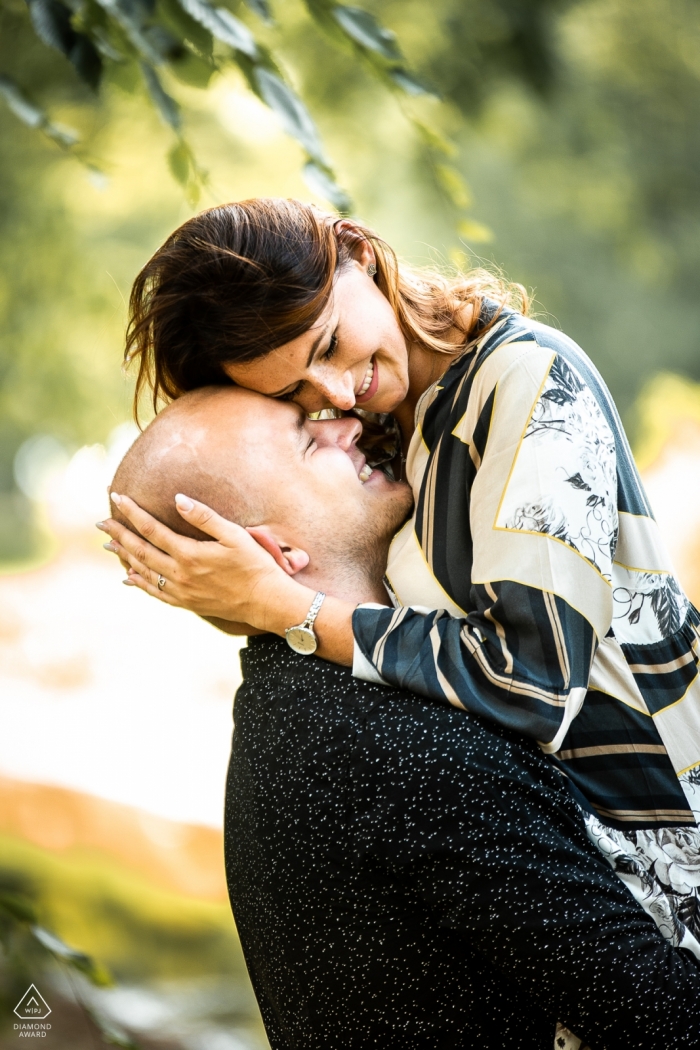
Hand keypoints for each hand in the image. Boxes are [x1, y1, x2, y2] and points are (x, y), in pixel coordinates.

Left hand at [97, 493, 300, 627]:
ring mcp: (181, 591)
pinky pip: (155, 592)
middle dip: (119, 535)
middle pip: (140, 551)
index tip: (117, 498)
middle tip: (101, 523)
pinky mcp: (187, 602)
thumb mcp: (234, 535)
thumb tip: (178, 500)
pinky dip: (139, 583)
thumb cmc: (255, 564)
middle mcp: (179, 574)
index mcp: (189, 554)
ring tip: (109, 545)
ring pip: (143, 572)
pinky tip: (129, 577)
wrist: (265, 601)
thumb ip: (204, 517)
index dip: (132, 512)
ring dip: (125, 557)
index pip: (151, 529)